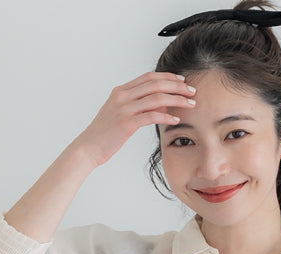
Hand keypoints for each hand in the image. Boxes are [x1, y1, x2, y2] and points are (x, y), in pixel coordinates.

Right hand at [74, 72, 195, 167]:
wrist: (87, 148)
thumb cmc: (105, 135)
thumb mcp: (121, 116)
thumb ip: (140, 107)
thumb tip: (163, 104)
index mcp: (121, 91)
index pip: (149, 77)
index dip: (168, 77)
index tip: (182, 81)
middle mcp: (122, 96)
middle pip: (156, 84)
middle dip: (177, 86)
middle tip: (192, 91)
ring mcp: (124, 109)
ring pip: (157, 98)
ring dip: (177, 100)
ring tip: (190, 104)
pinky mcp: (126, 123)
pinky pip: (151, 116)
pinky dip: (166, 117)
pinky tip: (176, 120)